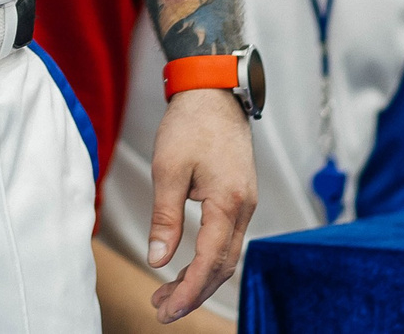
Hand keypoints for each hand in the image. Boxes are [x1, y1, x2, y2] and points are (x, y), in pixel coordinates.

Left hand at [144, 86, 256, 322]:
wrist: (214, 93)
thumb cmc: (190, 125)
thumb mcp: (168, 169)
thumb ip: (165, 217)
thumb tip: (157, 260)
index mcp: (229, 203)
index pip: (211, 261)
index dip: (190, 290)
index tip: (167, 308)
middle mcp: (244, 209)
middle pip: (223, 266)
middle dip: (194, 292)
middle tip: (162, 309)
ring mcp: (246, 204)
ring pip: (227, 256)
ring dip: (200, 278)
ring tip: (167, 293)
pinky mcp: (240, 199)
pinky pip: (228, 240)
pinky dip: (208, 259)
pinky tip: (187, 266)